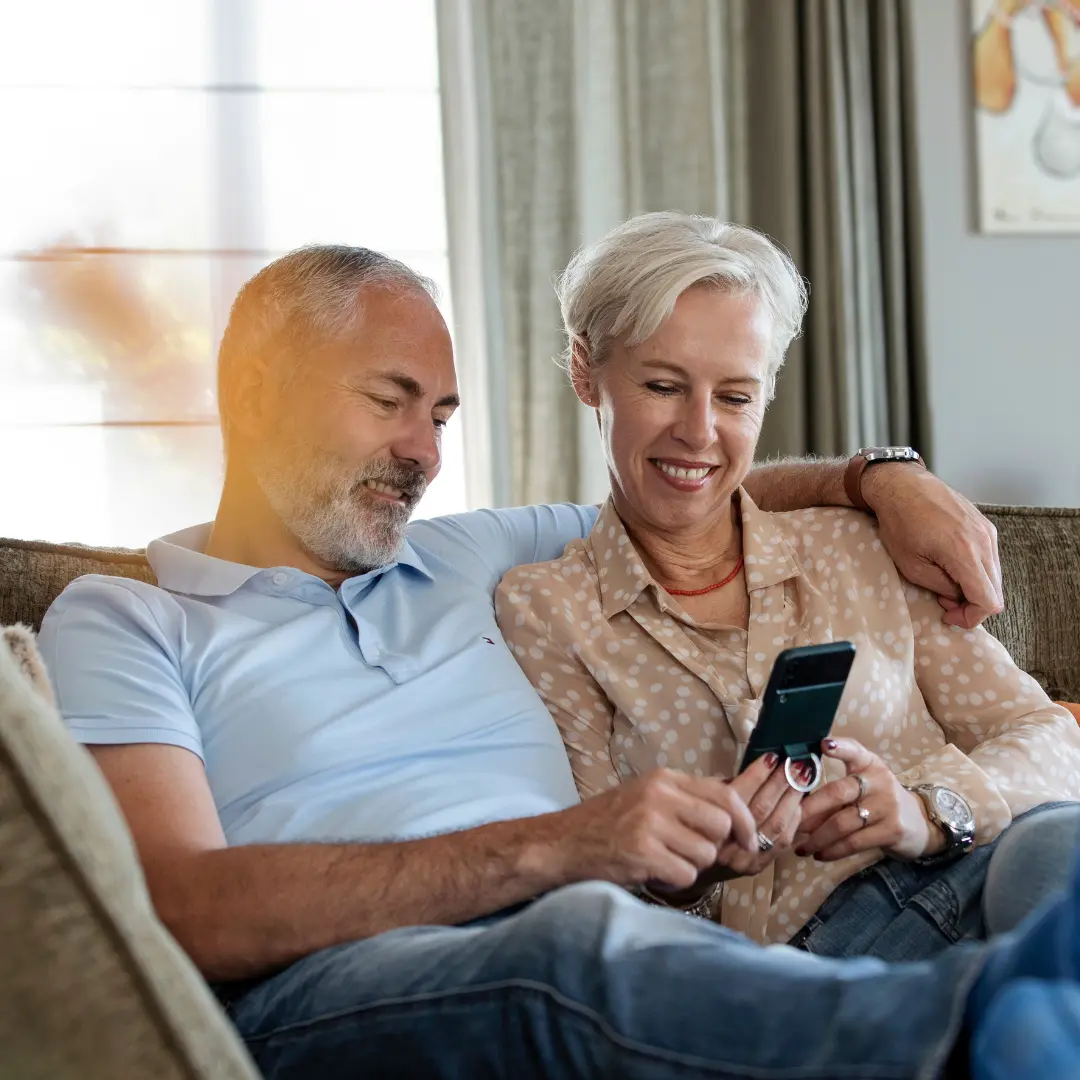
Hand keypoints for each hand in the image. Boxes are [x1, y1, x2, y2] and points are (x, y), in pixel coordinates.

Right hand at [556, 768, 757, 890]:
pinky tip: (653, 871)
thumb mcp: (646, 796)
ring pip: (705, 854)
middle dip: (714, 846)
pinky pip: (686, 875)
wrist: (562, 843)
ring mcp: (651, 823)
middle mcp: (659, 795)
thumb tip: (734, 808)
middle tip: (691, 853)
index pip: (724, 795)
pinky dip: (675, 880)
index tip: (747, 839)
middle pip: (721, 825)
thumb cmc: (607, 823)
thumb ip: (685, 798)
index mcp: (664, 778)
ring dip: (691, 865)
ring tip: (663, 860)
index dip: (744, 821)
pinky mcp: (643, 852)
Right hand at [706, 753, 805, 881]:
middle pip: (759, 809)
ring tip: (801, 778)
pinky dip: (793, 820)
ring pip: (775, 825)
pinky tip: (799, 804)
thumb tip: (752, 769)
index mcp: (706, 821)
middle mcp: (725, 843)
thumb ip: (719, 788)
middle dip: (779, 783)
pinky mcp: (757, 867)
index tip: (771, 757)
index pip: (736, 794)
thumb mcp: (699, 801)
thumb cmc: (695, 827)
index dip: (756, 775)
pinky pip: (782, 842)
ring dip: (792, 799)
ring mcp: (743, 858)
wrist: (695, 870)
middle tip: (793, 764)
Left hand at [792, 738, 944, 862]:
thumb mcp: (863, 785)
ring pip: (843, 822)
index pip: (854, 750)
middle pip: (838, 792)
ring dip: (817, 837)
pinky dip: (833, 850)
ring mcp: (887, 806)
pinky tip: (819, 854)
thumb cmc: (878, 800)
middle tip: (789, 819)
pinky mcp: (892, 830)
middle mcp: (879, 781)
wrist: (919, 824)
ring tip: (800, 845)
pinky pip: (855, 842)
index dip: (840, 747)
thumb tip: (795, 801)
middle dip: (809, 808)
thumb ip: (836, 788)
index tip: (824, 745)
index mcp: (868, 764)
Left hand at [861, 463, 1001, 628]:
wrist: (902, 485)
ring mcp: (988, 531)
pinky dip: (976, 571)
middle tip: (944, 600)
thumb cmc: (899, 523)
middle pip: (996, 591)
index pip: (988, 601)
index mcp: (965, 553)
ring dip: (974, 587)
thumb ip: (941, 587)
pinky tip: (952, 566)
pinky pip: (990, 559)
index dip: (971, 617)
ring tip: (945, 581)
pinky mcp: (985, 525)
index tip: (949, 615)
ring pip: (995, 576)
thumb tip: (958, 599)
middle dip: (972, 605)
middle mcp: (984, 541)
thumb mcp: (911, 565)